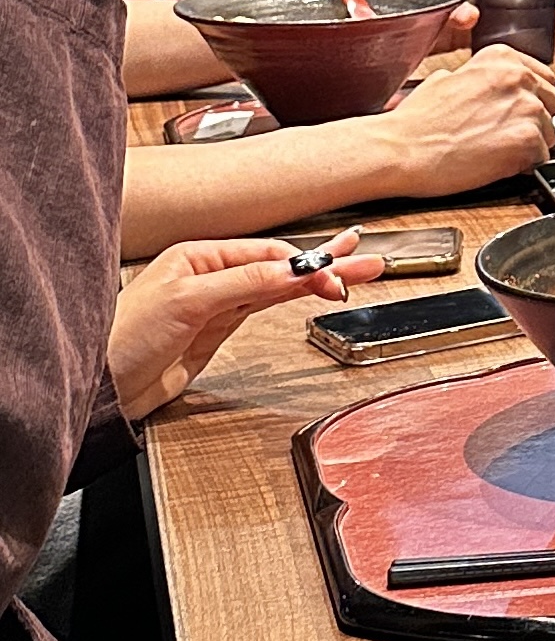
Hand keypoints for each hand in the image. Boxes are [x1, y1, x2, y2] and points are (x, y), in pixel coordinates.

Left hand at [108, 232, 383, 419]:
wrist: (103, 385)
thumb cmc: (122, 336)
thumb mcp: (188, 301)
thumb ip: (243, 284)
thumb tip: (290, 270)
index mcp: (199, 256)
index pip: (267, 255)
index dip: (305, 264)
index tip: (334, 276)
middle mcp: (210, 276)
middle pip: (279, 267)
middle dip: (324, 265)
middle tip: (366, 262)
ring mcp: (215, 305)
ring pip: (276, 288)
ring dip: (315, 282)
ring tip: (353, 274)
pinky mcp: (215, 332)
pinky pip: (261, 309)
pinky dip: (291, 301)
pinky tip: (311, 293)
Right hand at [375, 44, 554, 194]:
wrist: (401, 149)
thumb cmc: (417, 120)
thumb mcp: (446, 78)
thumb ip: (480, 77)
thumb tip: (491, 86)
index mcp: (502, 58)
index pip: (544, 78)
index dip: (529, 99)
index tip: (515, 111)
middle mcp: (519, 77)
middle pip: (552, 103)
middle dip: (534, 121)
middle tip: (504, 134)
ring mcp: (526, 108)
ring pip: (549, 132)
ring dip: (529, 144)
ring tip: (495, 150)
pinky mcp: (527, 140)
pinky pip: (541, 156)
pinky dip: (523, 164)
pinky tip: (496, 162)